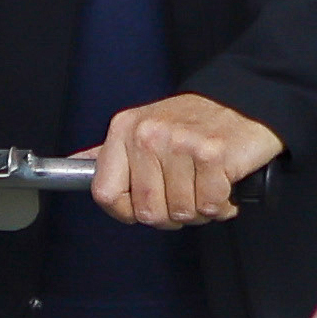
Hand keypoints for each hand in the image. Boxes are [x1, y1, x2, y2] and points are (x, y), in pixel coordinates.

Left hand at [91, 93, 285, 227]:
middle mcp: (148, 134)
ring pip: (182, 212)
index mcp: (125, 129)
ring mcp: (181, 143)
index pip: (105, 193)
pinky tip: (222, 183)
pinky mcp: (213, 154)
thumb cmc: (192, 123)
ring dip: (200, 209)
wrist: (243, 102)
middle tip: (185, 193)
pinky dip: (222, 205)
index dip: (126, 212)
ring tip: (205, 184)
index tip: (141, 207)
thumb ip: (110, 153)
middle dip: (171, 214)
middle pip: (148, 211)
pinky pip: (211, 206)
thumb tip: (74, 164)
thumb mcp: (142, 128)